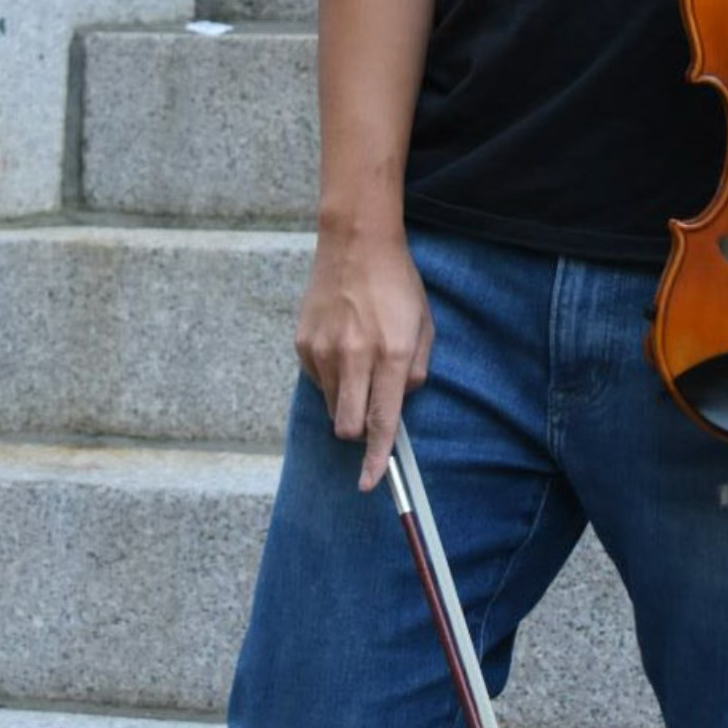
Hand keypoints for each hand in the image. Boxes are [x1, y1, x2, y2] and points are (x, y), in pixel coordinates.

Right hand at [295, 224, 432, 492]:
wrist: (355, 244)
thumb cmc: (397, 285)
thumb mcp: (424, 327)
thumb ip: (417, 371)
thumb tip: (400, 402)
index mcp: (391, 355)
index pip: (382, 422)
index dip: (377, 458)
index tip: (372, 483)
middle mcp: (354, 357)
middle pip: (348, 426)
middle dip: (359, 433)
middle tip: (369, 412)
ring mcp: (323, 351)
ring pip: (331, 406)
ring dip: (346, 401)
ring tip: (359, 363)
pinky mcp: (303, 343)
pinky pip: (317, 381)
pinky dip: (330, 377)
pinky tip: (341, 347)